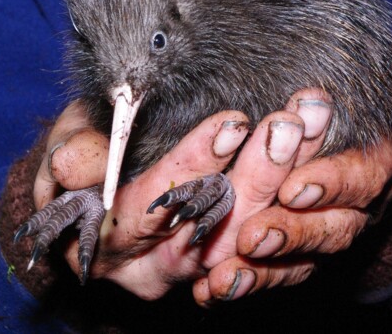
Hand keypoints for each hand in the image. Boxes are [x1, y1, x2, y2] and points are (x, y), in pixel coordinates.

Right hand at [34, 104, 324, 298]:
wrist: (98, 186)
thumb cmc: (82, 156)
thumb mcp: (66, 146)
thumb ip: (72, 154)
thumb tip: (75, 165)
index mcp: (107, 246)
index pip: (152, 210)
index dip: (191, 167)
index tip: (231, 124)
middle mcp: (156, 268)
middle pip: (214, 231)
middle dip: (256, 174)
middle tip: (288, 124)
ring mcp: (200, 268)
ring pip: (252, 234)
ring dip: (288, 176)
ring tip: (310, 122)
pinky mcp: (235, 261)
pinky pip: (278, 248)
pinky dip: (304, 199)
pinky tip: (325, 152)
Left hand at [193, 45, 391, 303]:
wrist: (320, 126)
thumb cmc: (346, 98)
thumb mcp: (370, 83)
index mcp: (380, 162)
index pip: (363, 177)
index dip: (331, 184)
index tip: (295, 187)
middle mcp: (357, 206)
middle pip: (333, 227)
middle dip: (294, 233)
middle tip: (255, 234)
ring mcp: (325, 235)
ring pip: (302, 259)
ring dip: (265, 268)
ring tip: (227, 272)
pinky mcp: (295, 257)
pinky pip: (274, 277)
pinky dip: (245, 283)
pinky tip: (212, 289)